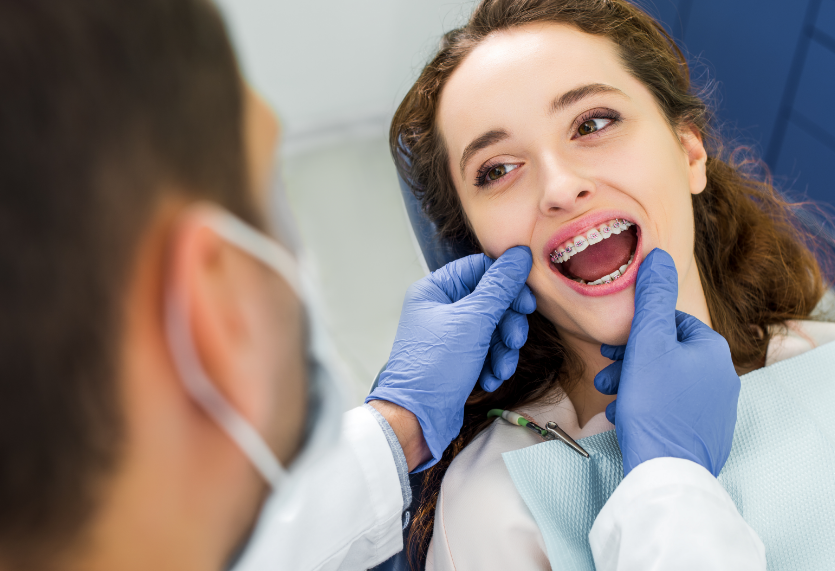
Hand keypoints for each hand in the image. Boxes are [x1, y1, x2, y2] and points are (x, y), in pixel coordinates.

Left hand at [367, 246, 535, 468]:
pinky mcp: (457, 358)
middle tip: (515, 339)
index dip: (507, 283)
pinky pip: (486, 350)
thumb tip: (519, 255)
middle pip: (490, 300)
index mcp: (434, 290)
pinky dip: (493, 363)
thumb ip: (500, 287)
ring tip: (502, 367)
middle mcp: (440, 308)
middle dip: (508, 323)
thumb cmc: (435, 367)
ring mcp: (449, 335)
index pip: (479, 269)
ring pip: (492, 328)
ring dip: (503, 348)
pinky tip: (490, 378)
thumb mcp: (473, 321)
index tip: (527, 302)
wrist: (416, 419)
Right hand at [594, 249, 739, 476]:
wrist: (666, 470)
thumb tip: (658, 256)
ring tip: (609, 394)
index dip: (636, 331)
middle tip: (606, 369)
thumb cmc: (654, 405)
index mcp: (712, 349)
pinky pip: (671, 407)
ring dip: (634, 382)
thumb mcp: (647, 343)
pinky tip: (624, 414)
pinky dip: (646, 406)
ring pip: (666, 381)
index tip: (612, 345)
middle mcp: (721, 376)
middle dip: (631, 359)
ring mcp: (715, 407)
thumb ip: (652, 297)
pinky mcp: (705, 432)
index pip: (670, 322)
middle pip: (667, 353)